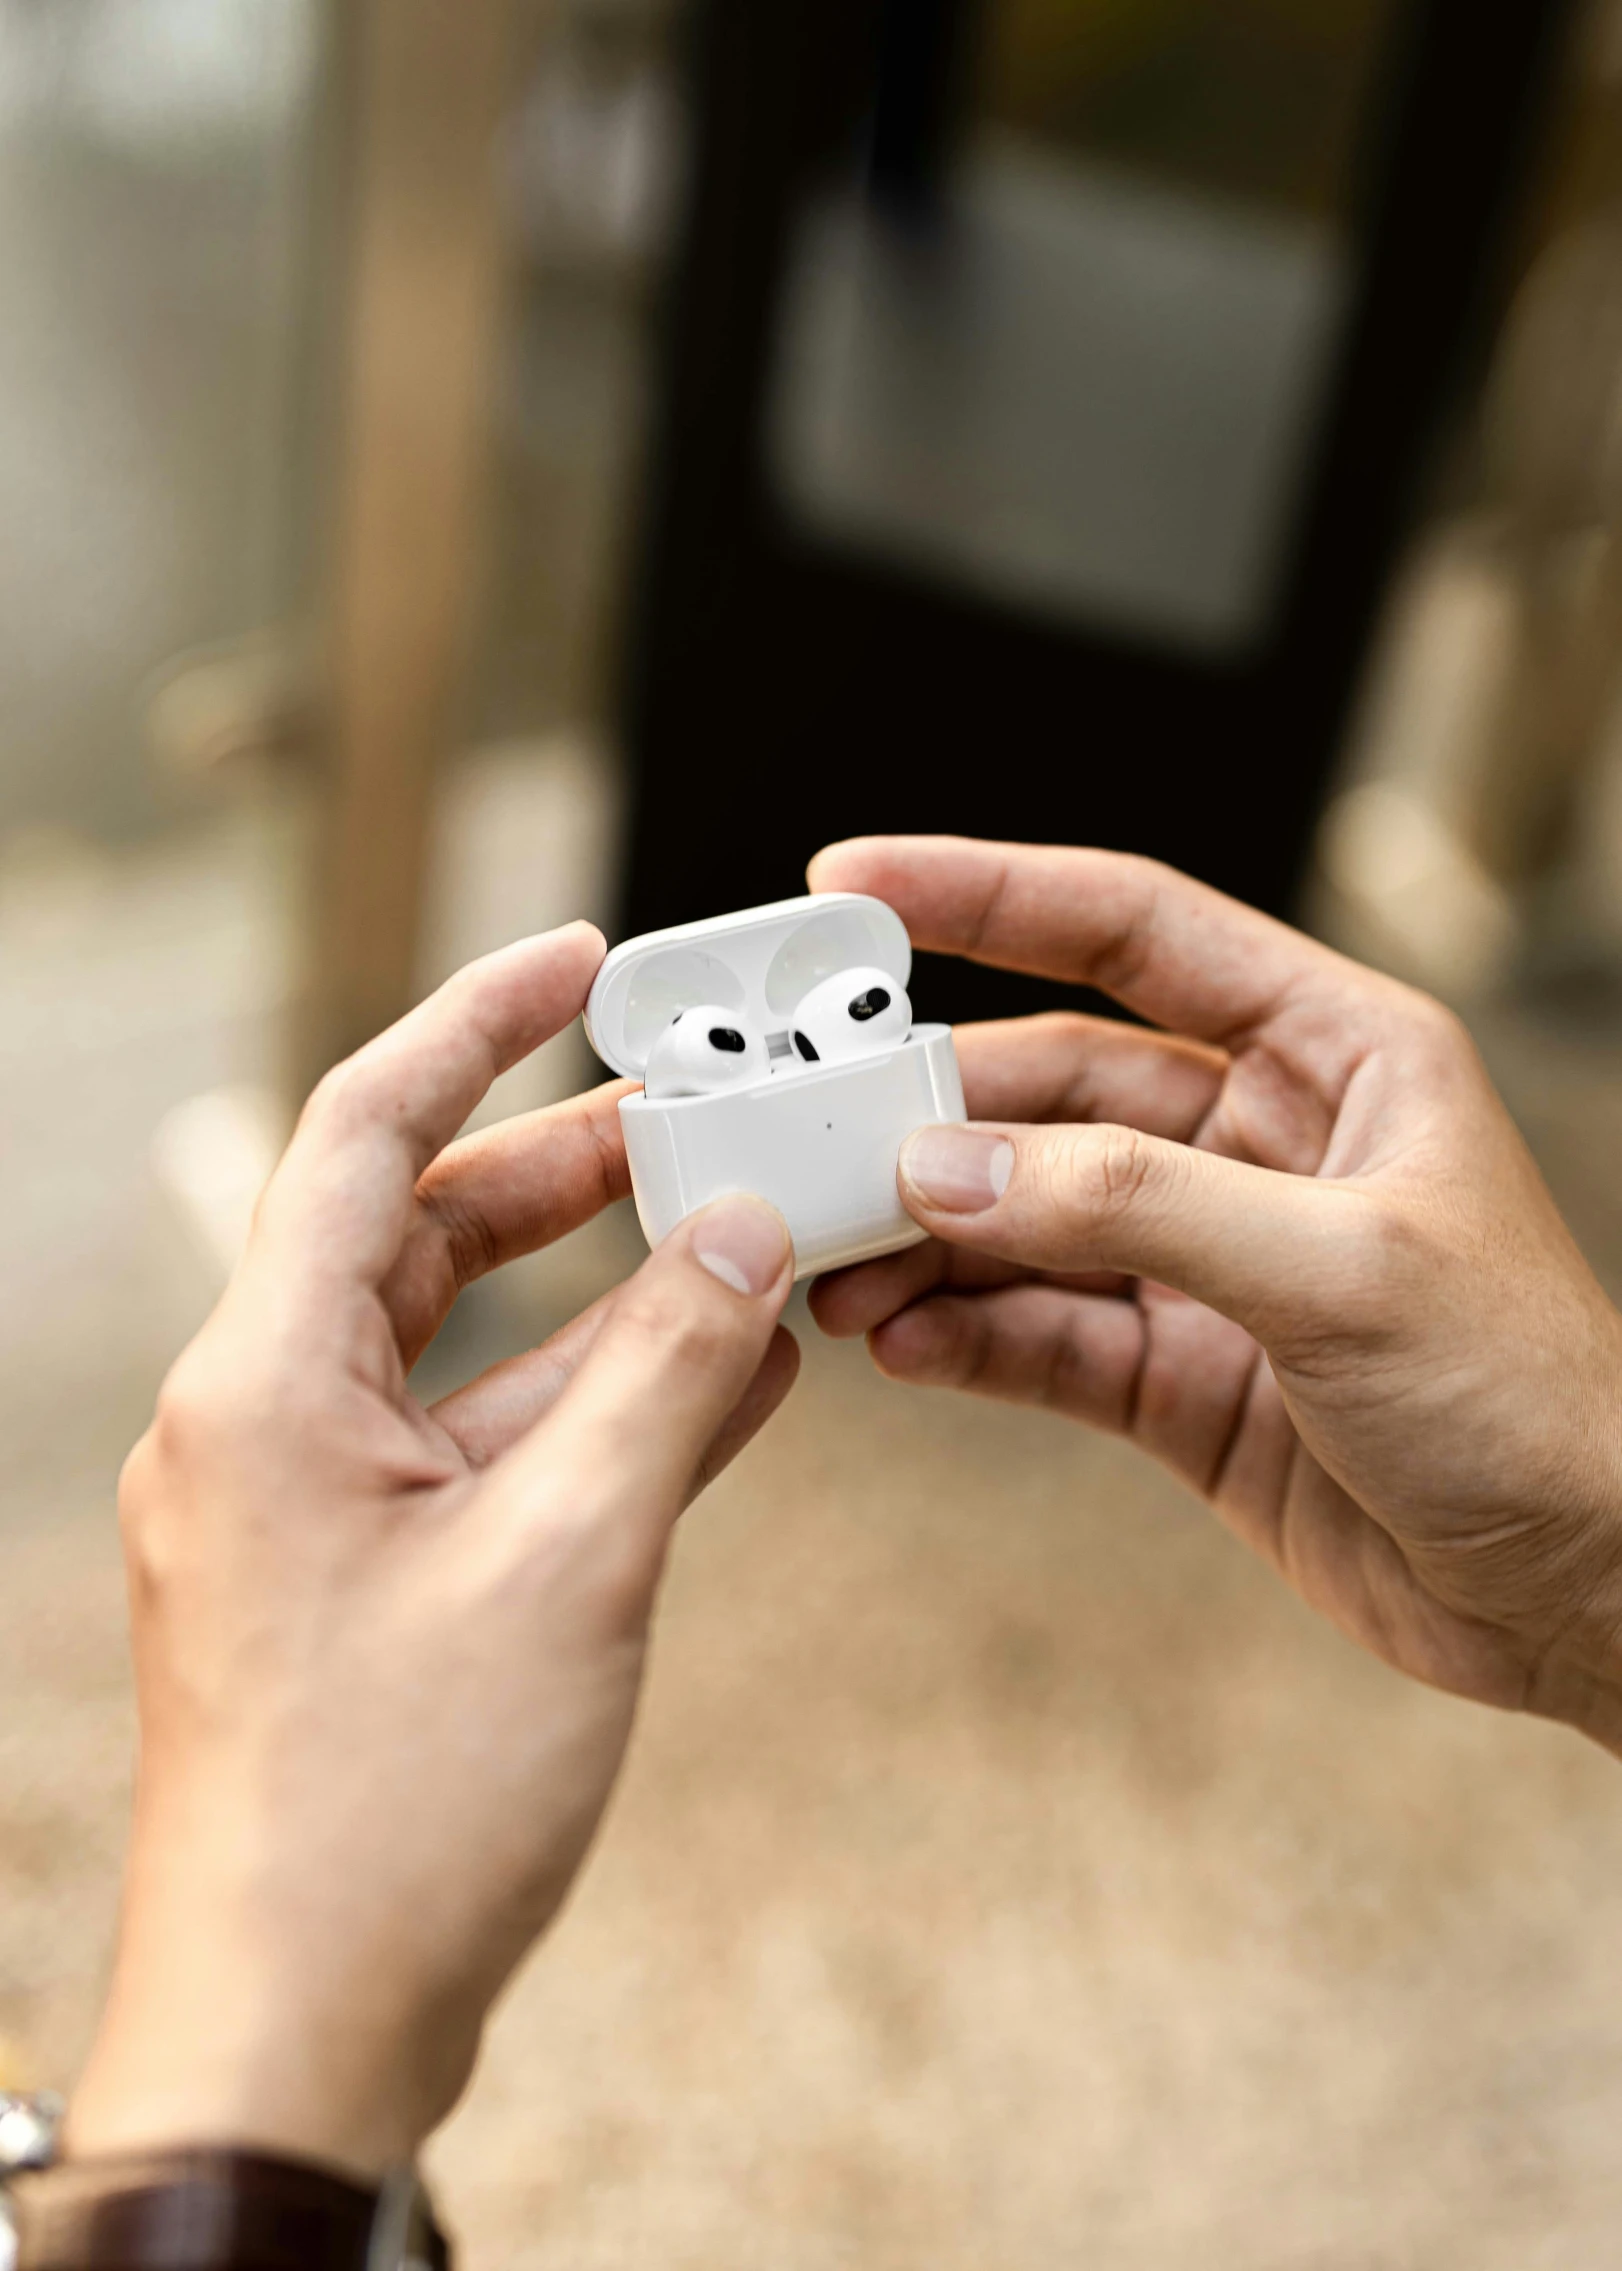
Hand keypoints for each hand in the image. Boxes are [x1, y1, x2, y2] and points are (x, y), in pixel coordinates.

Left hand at [70, 925, 797, 2175]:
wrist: (300, 2036)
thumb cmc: (394, 1809)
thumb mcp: (569, 1558)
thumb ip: (668, 1377)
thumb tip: (747, 1239)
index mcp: (264, 1383)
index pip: (362, 1131)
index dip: (473, 1023)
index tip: (571, 963)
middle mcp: (267, 1425)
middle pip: (417, 1232)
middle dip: (559, 1169)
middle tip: (686, 1119)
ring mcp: (315, 1511)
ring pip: (465, 1350)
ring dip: (599, 1301)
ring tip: (733, 1240)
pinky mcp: (369, 1587)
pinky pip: (487, 1454)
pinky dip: (593, 1412)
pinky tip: (722, 1383)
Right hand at [809, 838, 1621, 1749]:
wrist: (1581, 1591)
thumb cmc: (1532, 1398)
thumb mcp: (1341, 1270)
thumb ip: (1135, 1206)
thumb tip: (950, 1170)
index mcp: (1334, 1054)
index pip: (1134, 928)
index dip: (990, 893)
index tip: (856, 883)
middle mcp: (1260, 1142)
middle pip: (1054, 1086)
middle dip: (935, 1112)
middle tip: (820, 1139)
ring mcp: (1210, 1262)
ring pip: (1029, 1217)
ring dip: (929, 1239)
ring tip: (841, 1268)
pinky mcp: (1180, 1374)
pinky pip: (1042, 1334)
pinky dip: (964, 1337)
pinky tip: (903, 1343)